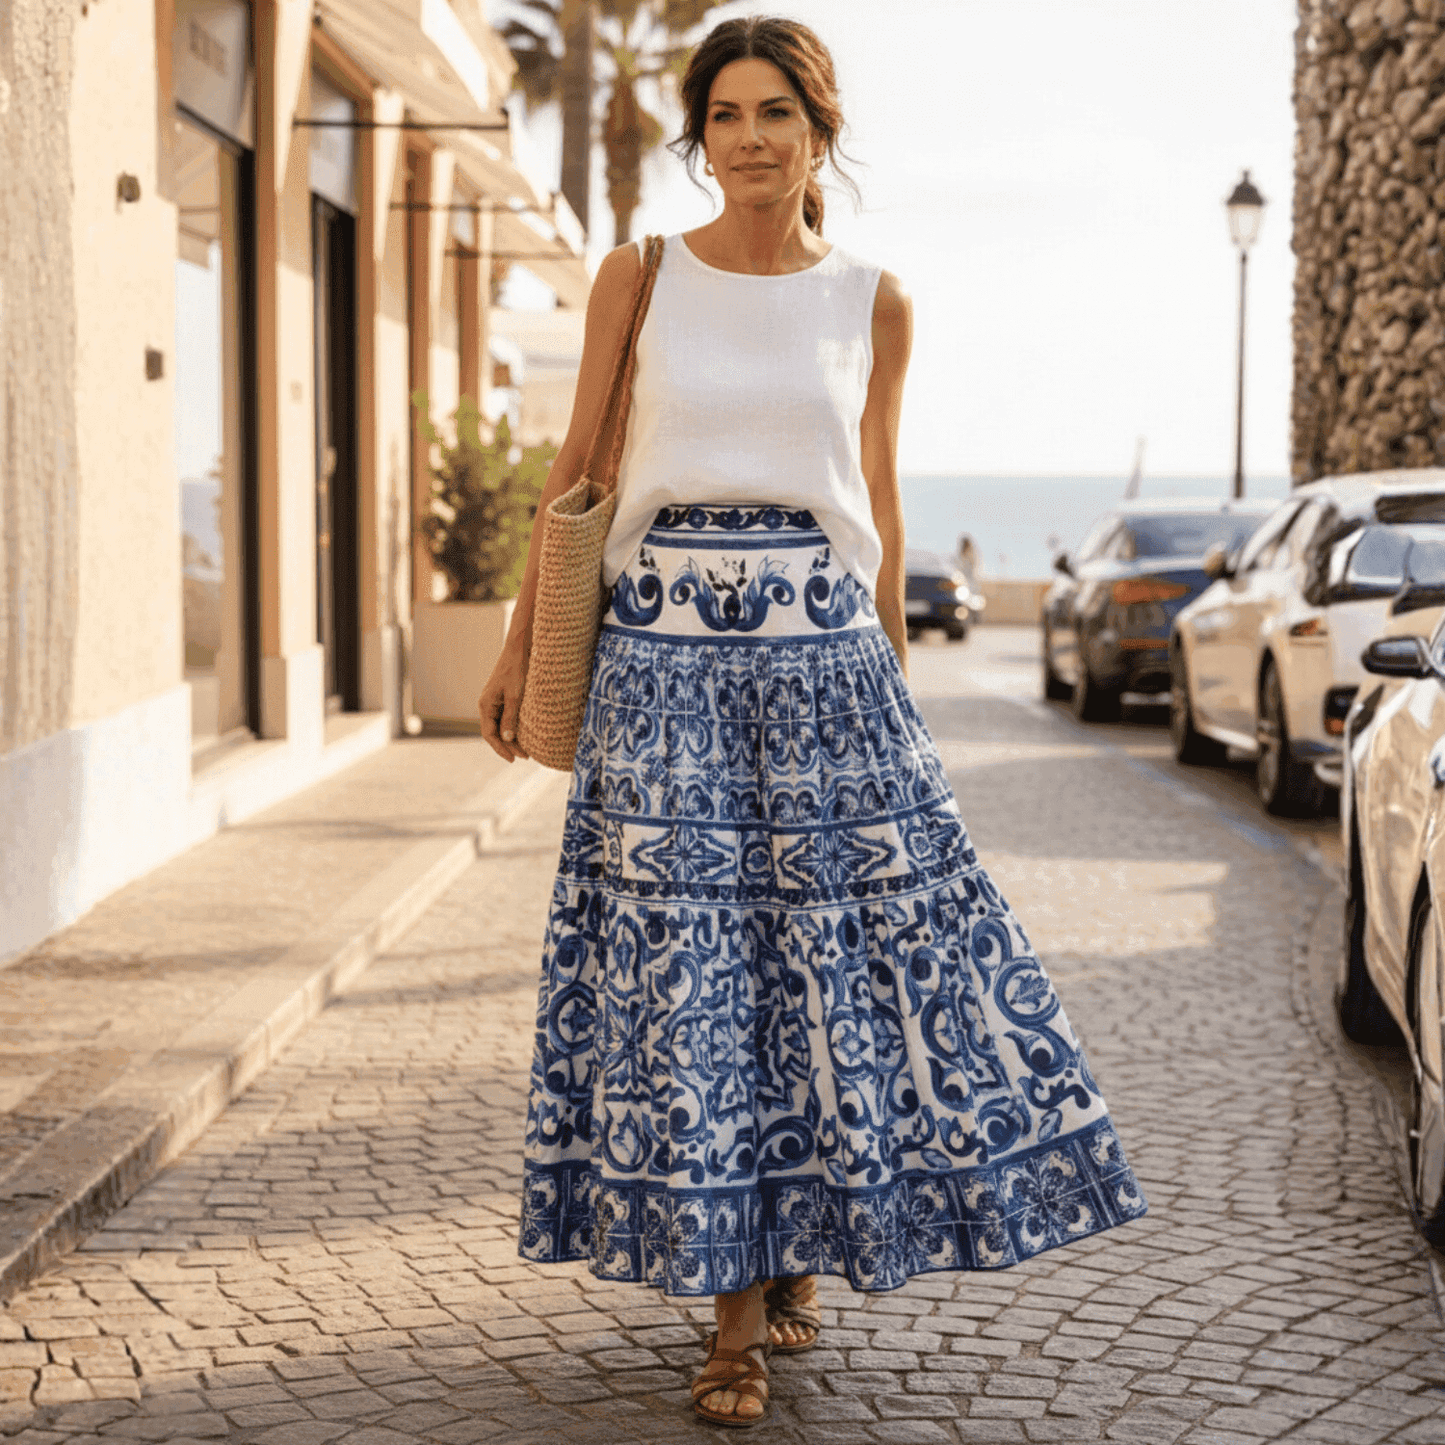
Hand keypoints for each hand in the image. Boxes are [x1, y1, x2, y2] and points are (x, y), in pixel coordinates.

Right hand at [478, 645, 528, 762]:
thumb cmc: (517, 668)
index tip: (513, 759)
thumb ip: (510, 717)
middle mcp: (487, 704)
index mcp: (485, 704)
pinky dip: (514, 727)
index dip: (501, 748)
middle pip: (495, 732)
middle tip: (525, 756)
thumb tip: (507, 738)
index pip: (489, 734)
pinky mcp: (504, 696)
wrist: (520, 648)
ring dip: (512, 738)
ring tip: (527, 749)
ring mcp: (495, 700)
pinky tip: (526, 733)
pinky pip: (506, 716)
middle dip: (509, 746)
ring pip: (501, 725)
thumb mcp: (515, 695)